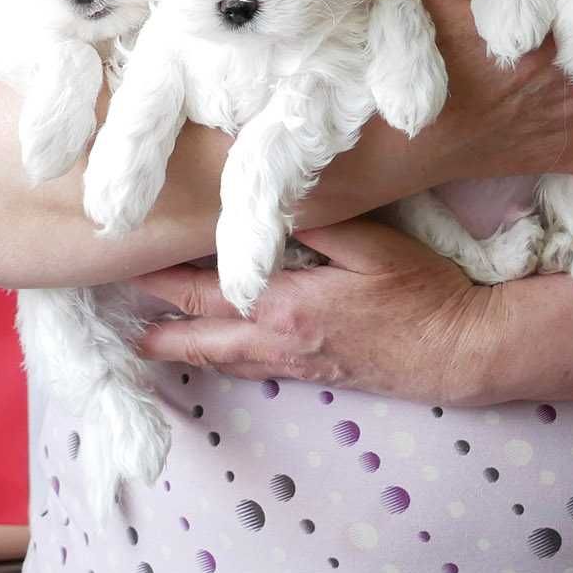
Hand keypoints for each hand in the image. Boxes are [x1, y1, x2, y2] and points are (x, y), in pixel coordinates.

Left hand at [130, 219, 498, 404]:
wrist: (459, 351)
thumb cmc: (421, 292)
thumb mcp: (372, 242)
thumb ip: (316, 221)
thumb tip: (266, 199)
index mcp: (284, 303)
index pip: (203, 288)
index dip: (161, 276)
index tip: (125, 261)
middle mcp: (277, 339)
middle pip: (199, 330)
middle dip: (155, 319)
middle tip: (113, 310)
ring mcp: (294, 362)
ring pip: (220, 357)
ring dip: (180, 347)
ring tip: (146, 342)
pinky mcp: (312, 373)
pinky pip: (249, 368)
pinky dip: (219, 361)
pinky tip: (213, 356)